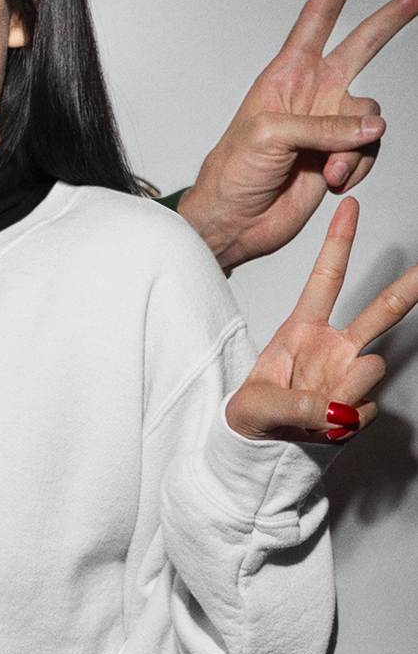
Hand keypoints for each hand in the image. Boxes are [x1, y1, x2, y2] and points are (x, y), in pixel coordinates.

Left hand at [181, 0, 416, 271]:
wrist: (234, 221)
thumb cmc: (232, 173)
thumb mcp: (268, 136)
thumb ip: (324, 125)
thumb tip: (371, 125)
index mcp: (287, 74)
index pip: (318, 17)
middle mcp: (313, 92)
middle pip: (364, 43)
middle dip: (392, 16)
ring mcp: (330, 123)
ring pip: (371, 115)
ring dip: (355, 145)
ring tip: (327, 169)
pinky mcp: (341, 155)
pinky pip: (369, 150)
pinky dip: (355, 167)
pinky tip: (330, 180)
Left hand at [225, 196, 417, 440]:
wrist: (260, 448)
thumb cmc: (252, 416)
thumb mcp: (255, 407)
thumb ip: (294, 407)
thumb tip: (337, 410)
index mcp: (303, 330)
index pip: (326, 279)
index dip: (339, 242)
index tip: (350, 204)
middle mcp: (333, 346)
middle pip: (382, 310)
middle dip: (411, 286)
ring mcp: (348, 374)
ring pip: (372, 368)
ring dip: (346, 391)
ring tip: (316, 411)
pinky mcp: (358, 403)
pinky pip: (365, 411)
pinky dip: (344, 424)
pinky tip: (325, 426)